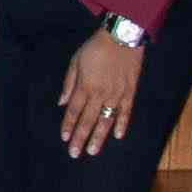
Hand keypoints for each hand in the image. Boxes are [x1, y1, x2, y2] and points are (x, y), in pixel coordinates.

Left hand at [58, 31, 141, 155]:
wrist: (121, 37)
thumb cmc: (95, 48)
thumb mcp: (75, 61)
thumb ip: (69, 83)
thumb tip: (62, 102)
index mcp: (85, 86)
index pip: (74, 111)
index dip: (68, 125)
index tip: (64, 138)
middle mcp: (100, 93)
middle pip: (87, 120)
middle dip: (80, 138)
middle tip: (74, 153)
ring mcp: (116, 94)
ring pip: (106, 120)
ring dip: (99, 137)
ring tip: (93, 151)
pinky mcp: (130, 92)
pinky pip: (126, 112)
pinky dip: (122, 124)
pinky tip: (117, 136)